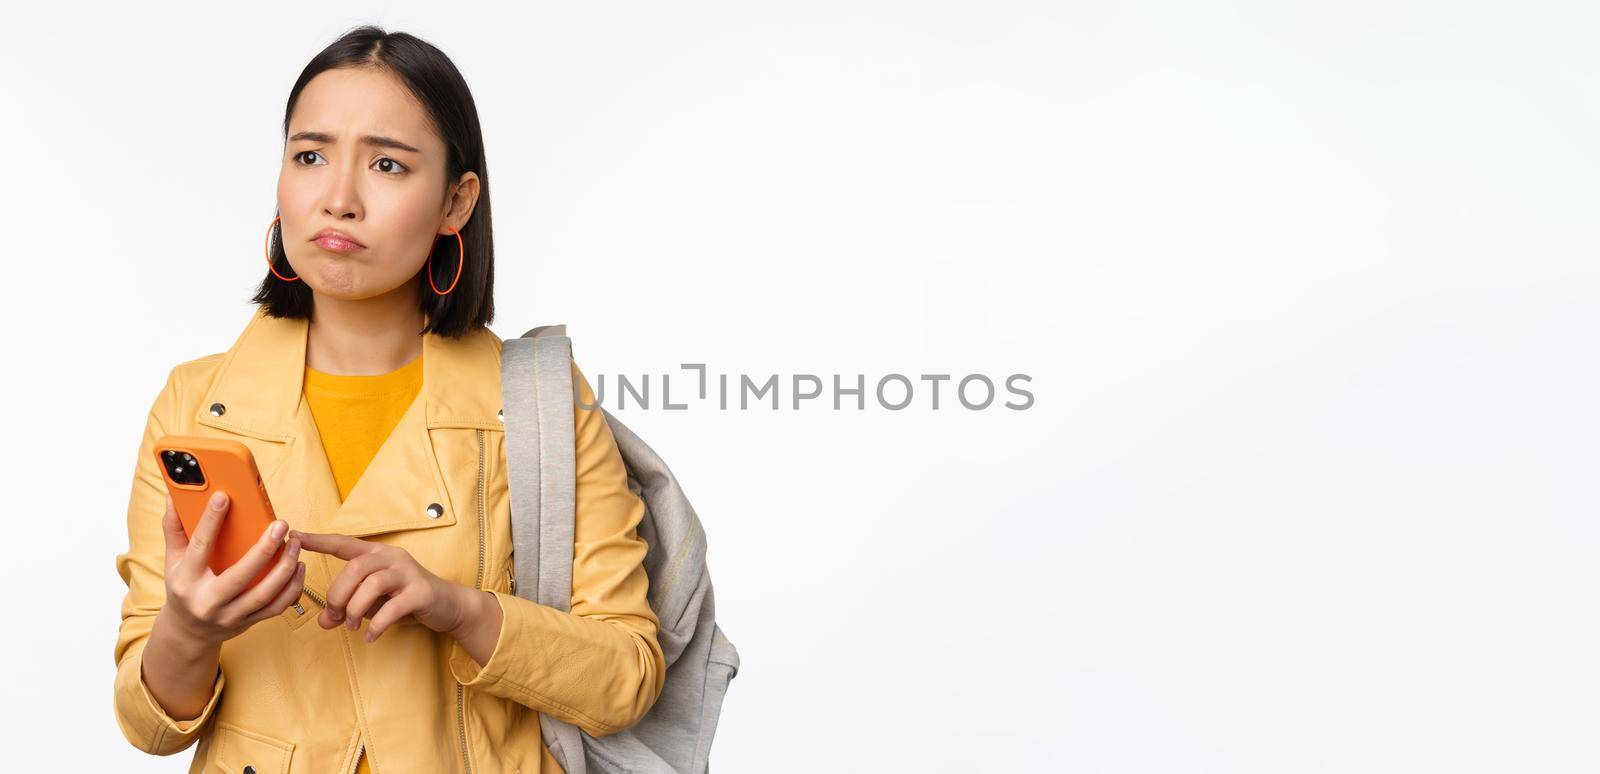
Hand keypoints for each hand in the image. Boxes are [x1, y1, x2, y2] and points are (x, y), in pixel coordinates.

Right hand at [156, 491, 307, 648]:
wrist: (188, 632)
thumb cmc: (183, 588)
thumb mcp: (173, 561)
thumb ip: (174, 530)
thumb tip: (172, 497)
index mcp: (186, 581)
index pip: (199, 547)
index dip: (210, 521)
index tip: (224, 496)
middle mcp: (208, 601)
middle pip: (240, 576)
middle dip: (264, 549)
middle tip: (281, 524)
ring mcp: (230, 615)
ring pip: (263, 594)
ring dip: (285, 568)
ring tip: (296, 543)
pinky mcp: (248, 622)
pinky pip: (276, 607)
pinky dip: (292, 587)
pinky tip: (300, 566)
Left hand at [290, 530, 483, 643]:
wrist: (447, 605)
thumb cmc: (404, 600)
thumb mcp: (371, 604)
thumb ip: (346, 609)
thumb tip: (322, 622)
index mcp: (376, 554)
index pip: (343, 543)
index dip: (319, 541)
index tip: (295, 537)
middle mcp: (392, 557)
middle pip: (355, 568)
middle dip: (338, 594)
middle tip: (334, 617)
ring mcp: (408, 573)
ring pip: (372, 584)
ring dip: (355, 609)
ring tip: (352, 627)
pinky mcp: (421, 592)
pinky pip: (392, 607)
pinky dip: (376, 625)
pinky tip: (369, 636)